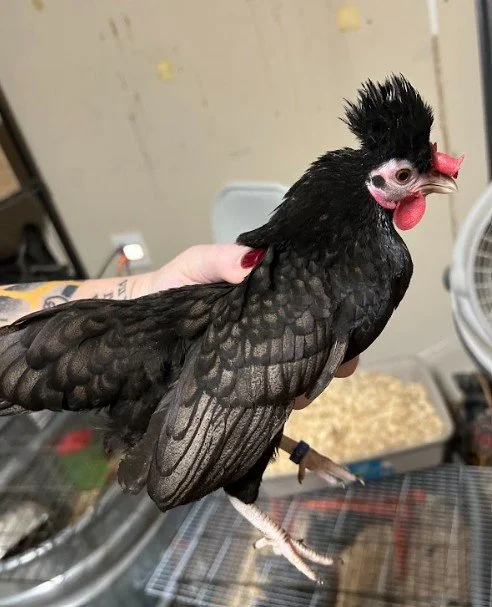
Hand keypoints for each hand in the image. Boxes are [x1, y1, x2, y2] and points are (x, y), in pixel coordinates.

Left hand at [133, 244, 358, 406]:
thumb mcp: (196, 264)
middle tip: (334, 370)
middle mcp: (269, 329)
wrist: (142, 324)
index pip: (311, 309)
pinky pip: (269, 395)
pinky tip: (287, 405)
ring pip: (296, 373)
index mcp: (268, 298)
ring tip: (304, 391)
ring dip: (308, 383)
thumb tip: (255, 259)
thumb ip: (220, 259)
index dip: (334, 322)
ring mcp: (257, 359)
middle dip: (331, 358)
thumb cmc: (173, 288)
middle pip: (313, 344)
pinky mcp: (240, 384)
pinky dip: (284, 401)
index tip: (345, 336)